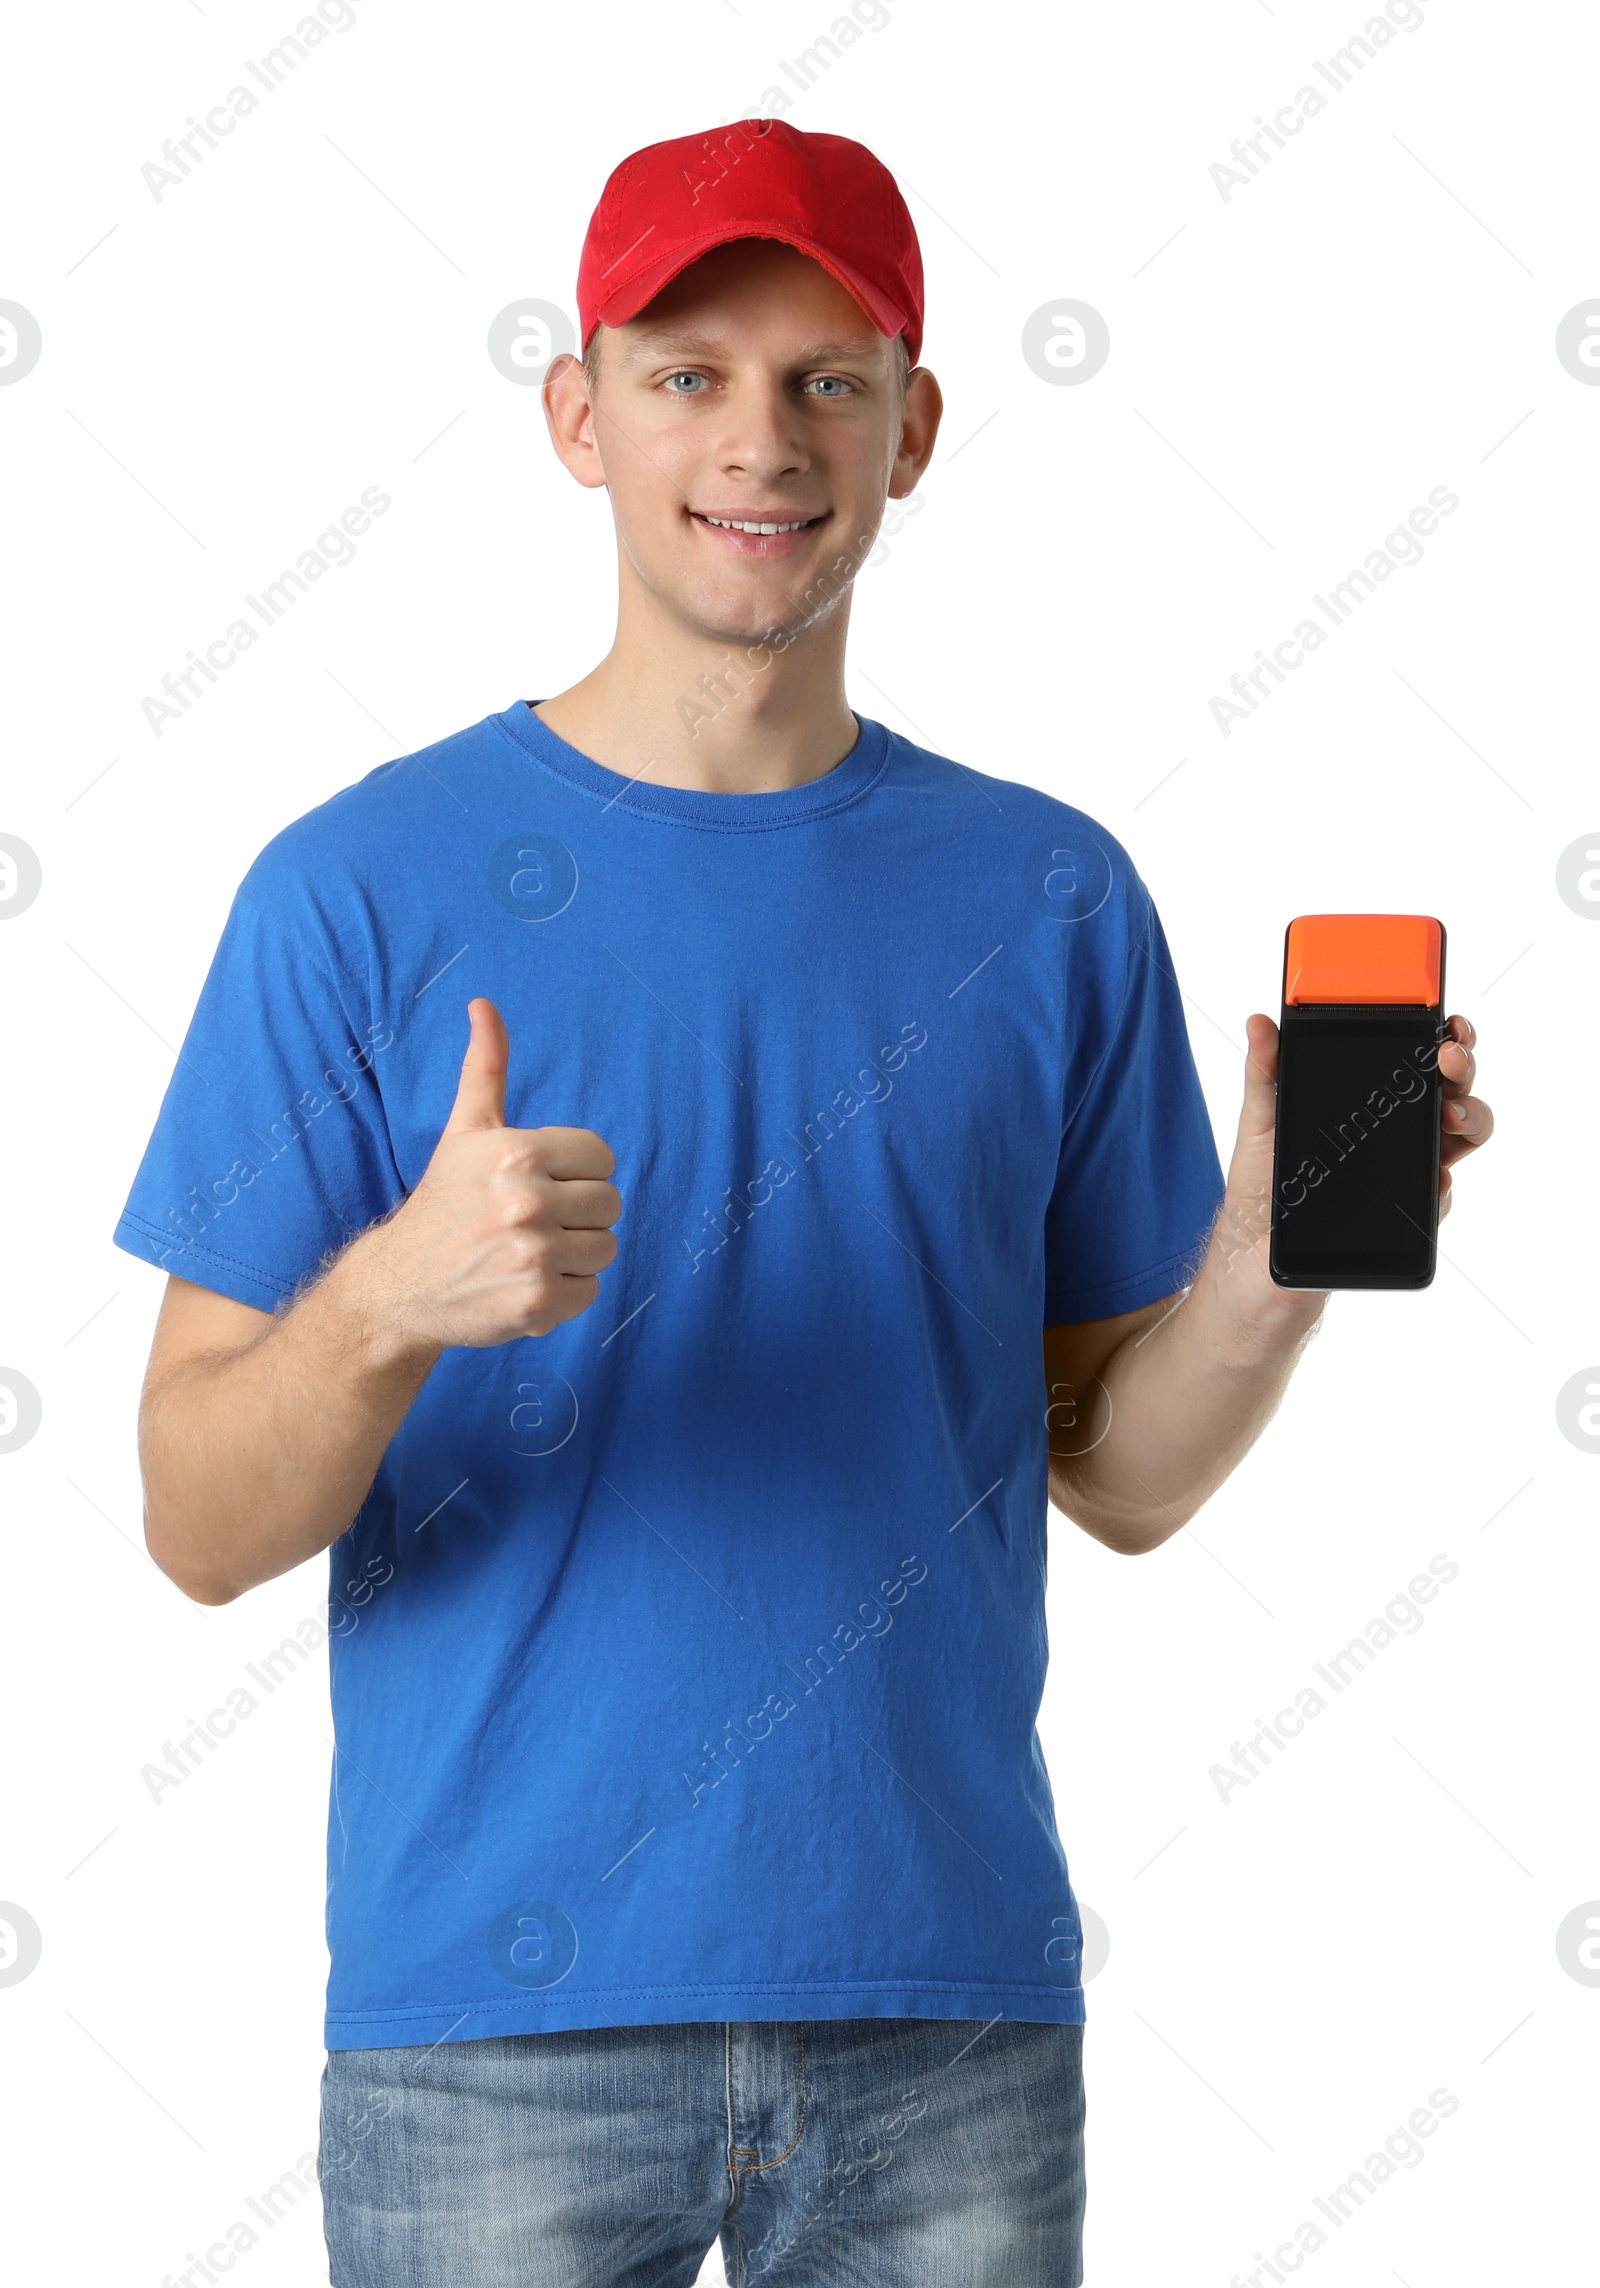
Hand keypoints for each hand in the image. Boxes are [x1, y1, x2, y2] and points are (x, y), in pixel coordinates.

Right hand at [368, 998, 621, 1349]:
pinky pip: (592, 1290)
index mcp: (517, 1153)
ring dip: (575, 1254)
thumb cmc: (444, 1202)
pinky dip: (566, 1293)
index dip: (576, 1172)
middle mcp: (527, 1202)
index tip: (539, 1184)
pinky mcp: (539, 1304)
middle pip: (611, 1203)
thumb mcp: (464, 1131)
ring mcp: (534, 1256)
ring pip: (607, 1247)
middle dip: (578, 1213)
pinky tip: (525, 1283)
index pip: (602, 1157)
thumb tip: (484, 1004)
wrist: (400, 1284)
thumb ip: (485, 1068)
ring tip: (528, 1252)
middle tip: (532, 1222)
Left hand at [1212, 1009, 1492, 1304]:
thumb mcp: (1259, 1122)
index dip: (1437, 1036)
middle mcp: (1394, 1132)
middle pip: (1450, 1089)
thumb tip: (1260, 1022)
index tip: (1443, 1022)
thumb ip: (1265, 1072)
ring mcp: (1406, 1172)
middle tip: (1448, 1060)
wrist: (1255, 1256)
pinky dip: (1441, 1185)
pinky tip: (1431, 1179)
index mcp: (1365, 1102)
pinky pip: (1439, 1196)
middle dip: (1461, 1066)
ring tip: (1449, 1114)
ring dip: (1469, 1117)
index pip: (1413, 1059)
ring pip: (1462, 1135)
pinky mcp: (1407, 1214)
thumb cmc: (1260, 1187)